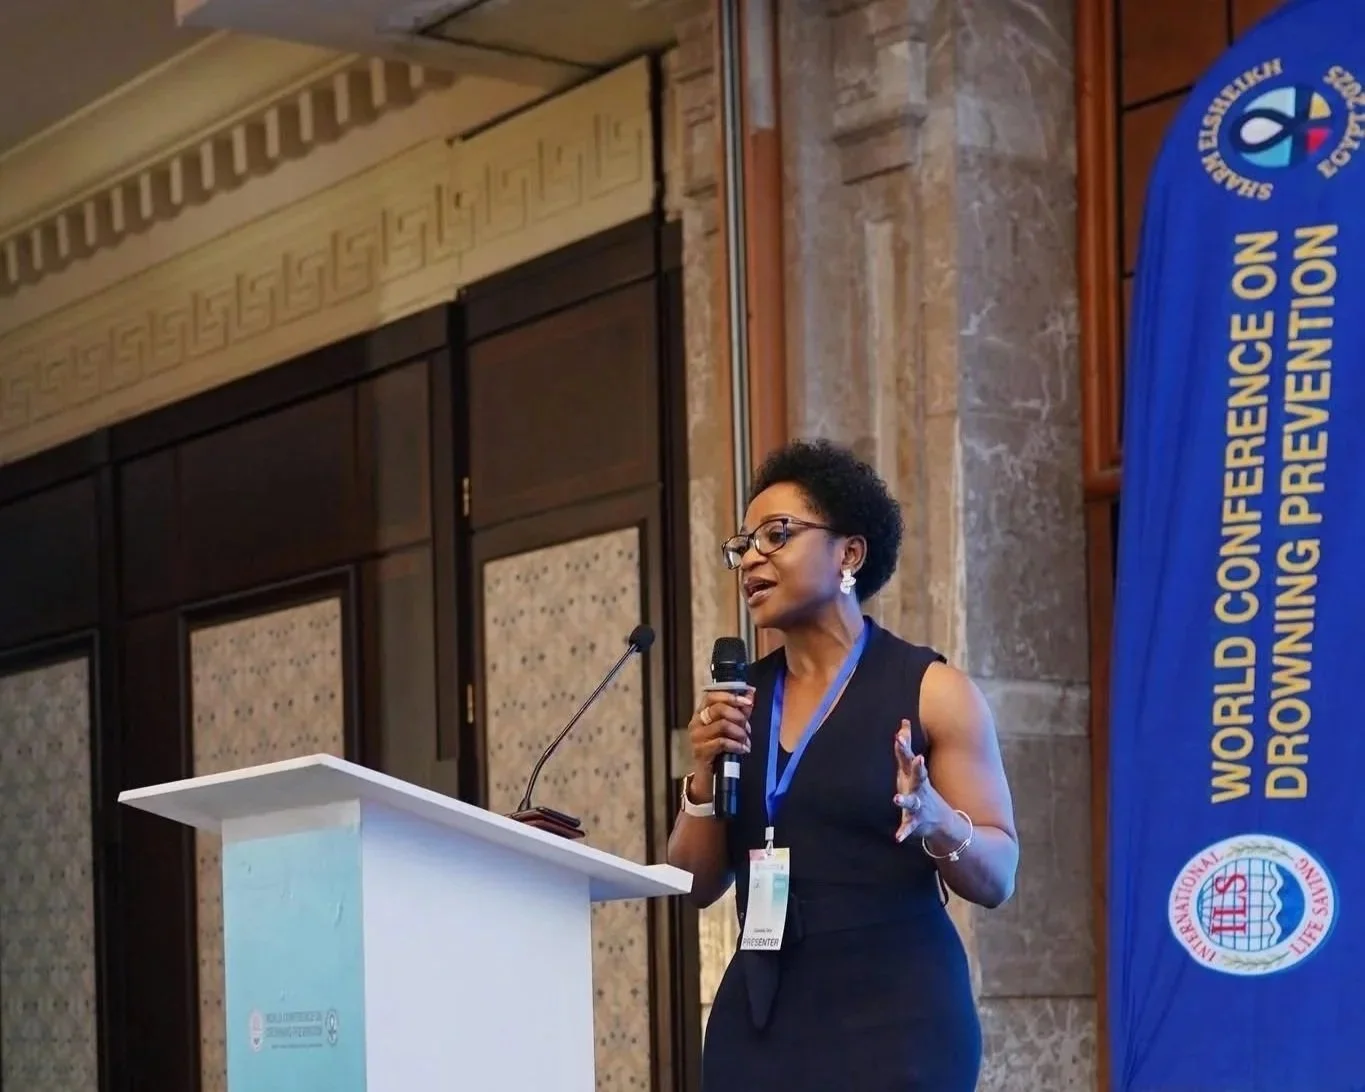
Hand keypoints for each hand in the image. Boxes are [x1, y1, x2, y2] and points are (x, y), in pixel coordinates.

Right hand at [687, 688, 753, 782]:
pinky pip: (722, 742)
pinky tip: (743, 749)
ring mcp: (696, 737)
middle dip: (740, 718)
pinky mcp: (700, 751)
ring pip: (723, 725)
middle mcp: (696, 722)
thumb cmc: (720, 750)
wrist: (710, 777)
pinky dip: (737, 745)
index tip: (748, 702)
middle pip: (719, 709)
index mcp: (701, 713)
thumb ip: (740, 710)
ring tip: (746, 741)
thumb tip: (751, 692)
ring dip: (740, 733)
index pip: (713, 696)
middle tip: (748, 729)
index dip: (731, 697)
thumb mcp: (731, 727)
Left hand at [892, 720, 950, 842]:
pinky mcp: (915, 822)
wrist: (942, 821)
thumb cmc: (921, 788)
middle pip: (918, 776)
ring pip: (912, 802)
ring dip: (904, 800)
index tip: (899, 734)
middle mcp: (919, 789)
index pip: (909, 758)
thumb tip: (903, 721)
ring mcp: (919, 805)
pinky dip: (903, 832)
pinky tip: (897, 838)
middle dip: (917, 767)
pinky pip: (908, 827)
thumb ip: (906, 746)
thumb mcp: (912, 767)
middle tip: (918, 758)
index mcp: (915, 776)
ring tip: (896, 799)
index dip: (904, 747)